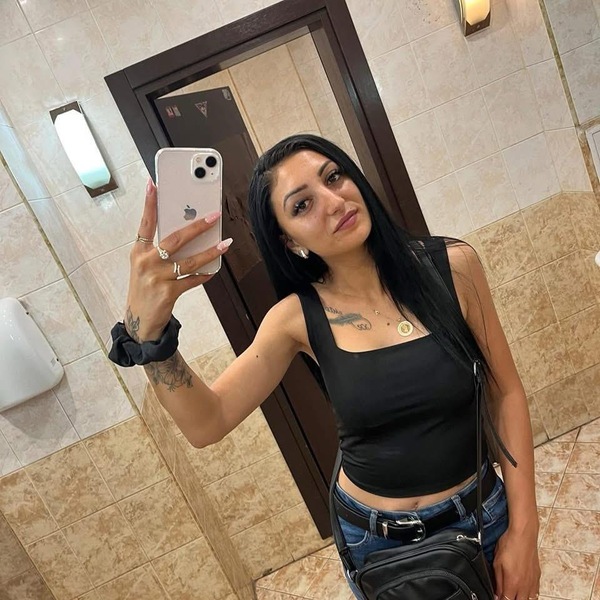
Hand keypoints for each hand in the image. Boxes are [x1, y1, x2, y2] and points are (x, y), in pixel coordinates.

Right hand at [125, 178, 231, 340]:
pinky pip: (192, 280)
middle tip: (214, 216)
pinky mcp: (168, 293)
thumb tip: (188, 232)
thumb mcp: (146, 266)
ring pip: (189, 261)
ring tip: (225, 243)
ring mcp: (156, 278)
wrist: (140, 320)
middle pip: (175, 239)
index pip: (145, 223)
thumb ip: (160, 250)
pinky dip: (205, 274)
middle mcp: (146, 262)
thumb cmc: (146, 287)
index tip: (154, 185)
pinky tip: (214, 269)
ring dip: (210, 252)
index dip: (150, 204)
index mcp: (138, 252)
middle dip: (196, 226)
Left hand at [493, 527, 540, 599]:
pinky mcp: (537, 576)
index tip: (496, 597)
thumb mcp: (497, 562)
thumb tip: (496, 593)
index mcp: (513, 582)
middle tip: (505, 595)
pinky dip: (530, 595)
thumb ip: (497, 580)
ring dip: (521, 599)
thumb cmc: (509, 545)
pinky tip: (524, 592)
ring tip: (514, 594)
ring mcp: (533, 582)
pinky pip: (536, 593)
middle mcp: (525, 585)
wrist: (524, 534)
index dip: (500, 599)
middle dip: (511, 599)